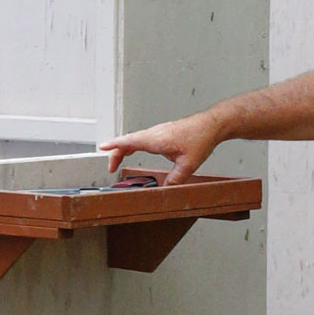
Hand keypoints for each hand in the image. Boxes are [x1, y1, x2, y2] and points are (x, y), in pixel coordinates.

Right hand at [98, 113, 218, 185]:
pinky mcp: (164, 132)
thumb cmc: (201, 138)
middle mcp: (154, 133)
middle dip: (116, 153)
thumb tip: (166, 190)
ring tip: (118, 161)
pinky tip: (136, 150)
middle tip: (110, 167)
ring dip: (124, 148)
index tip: (101, 148)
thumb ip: (176, 179)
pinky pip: (143, 138)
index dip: (113, 146)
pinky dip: (134, 144)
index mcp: (155, 139)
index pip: (128, 141)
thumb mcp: (188, 164)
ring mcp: (159, 131)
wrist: (212, 125)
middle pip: (128, 141)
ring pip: (135, 139)